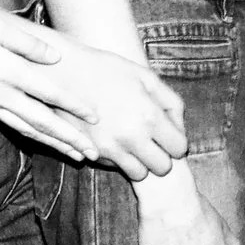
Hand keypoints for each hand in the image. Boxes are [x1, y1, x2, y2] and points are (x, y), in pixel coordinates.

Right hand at [0, 8, 102, 161]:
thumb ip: (24, 42)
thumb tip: (54, 57)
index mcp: (6, 70)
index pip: (48, 92)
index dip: (73, 105)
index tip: (95, 117)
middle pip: (41, 121)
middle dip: (70, 138)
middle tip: (94, 154)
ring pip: (26, 129)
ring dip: (53, 143)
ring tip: (76, 155)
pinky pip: (9, 125)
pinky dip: (29, 135)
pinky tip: (41, 139)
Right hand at [65, 44, 189, 180]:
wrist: (65, 74)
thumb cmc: (109, 70)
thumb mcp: (147, 78)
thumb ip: (171, 104)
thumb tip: (179, 128)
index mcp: (149, 116)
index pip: (178, 149)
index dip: (177, 142)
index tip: (169, 135)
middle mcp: (131, 137)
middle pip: (162, 168)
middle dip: (162, 156)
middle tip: (154, 141)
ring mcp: (110, 148)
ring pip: (138, 174)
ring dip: (141, 162)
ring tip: (135, 142)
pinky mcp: (91, 153)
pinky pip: (115, 167)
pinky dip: (118, 158)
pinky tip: (114, 138)